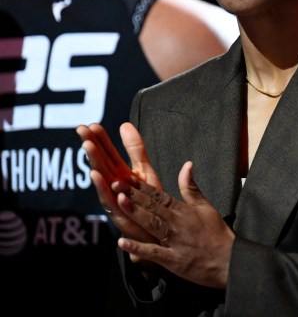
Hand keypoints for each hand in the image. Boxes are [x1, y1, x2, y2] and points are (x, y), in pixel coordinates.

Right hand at [76, 122, 161, 245]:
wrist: (159, 231)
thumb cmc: (150, 201)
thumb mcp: (144, 170)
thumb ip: (135, 149)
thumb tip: (124, 124)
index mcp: (120, 174)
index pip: (107, 153)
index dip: (99, 139)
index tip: (90, 124)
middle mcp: (113, 186)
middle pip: (100, 163)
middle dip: (91, 146)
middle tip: (81, 129)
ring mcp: (114, 200)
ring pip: (101, 179)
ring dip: (94, 163)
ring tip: (88, 146)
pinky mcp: (120, 214)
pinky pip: (109, 200)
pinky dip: (102, 188)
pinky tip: (97, 176)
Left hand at [114, 160, 234, 288]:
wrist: (229, 259)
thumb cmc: (216, 232)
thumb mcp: (205, 206)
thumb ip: (191, 187)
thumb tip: (187, 164)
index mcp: (183, 210)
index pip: (159, 195)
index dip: (142, 186)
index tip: (126, 177)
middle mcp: (176, 223)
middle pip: (152, 207)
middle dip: (133, 195)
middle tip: (116, 183)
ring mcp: (174, 241)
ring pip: (151, 224)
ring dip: (135, 213)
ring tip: (119, 202)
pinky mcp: (173, 260)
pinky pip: (153, 253)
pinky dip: (138, 248)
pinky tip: (123, 242)